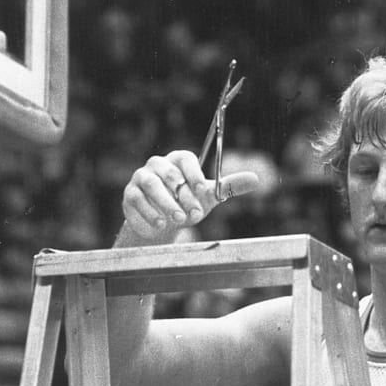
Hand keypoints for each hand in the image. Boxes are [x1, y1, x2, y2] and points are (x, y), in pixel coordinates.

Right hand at [122, 150, 259, 240]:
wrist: (165, 222)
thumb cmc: (188, 203)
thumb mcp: (209, 196)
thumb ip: (229, 186)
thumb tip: (256, 179)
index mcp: (178, 160)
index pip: (186, 159)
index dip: (195, 174)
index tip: (204, 190)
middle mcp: (157, 165)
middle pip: (168, 175)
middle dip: (181, 196)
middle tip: (193, 214)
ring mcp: (140, 179)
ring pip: (150, 187)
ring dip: (164, 205)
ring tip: (176, 221)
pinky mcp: (129, 195)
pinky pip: (135, 202)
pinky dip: (147, 215)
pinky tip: (158, 226)